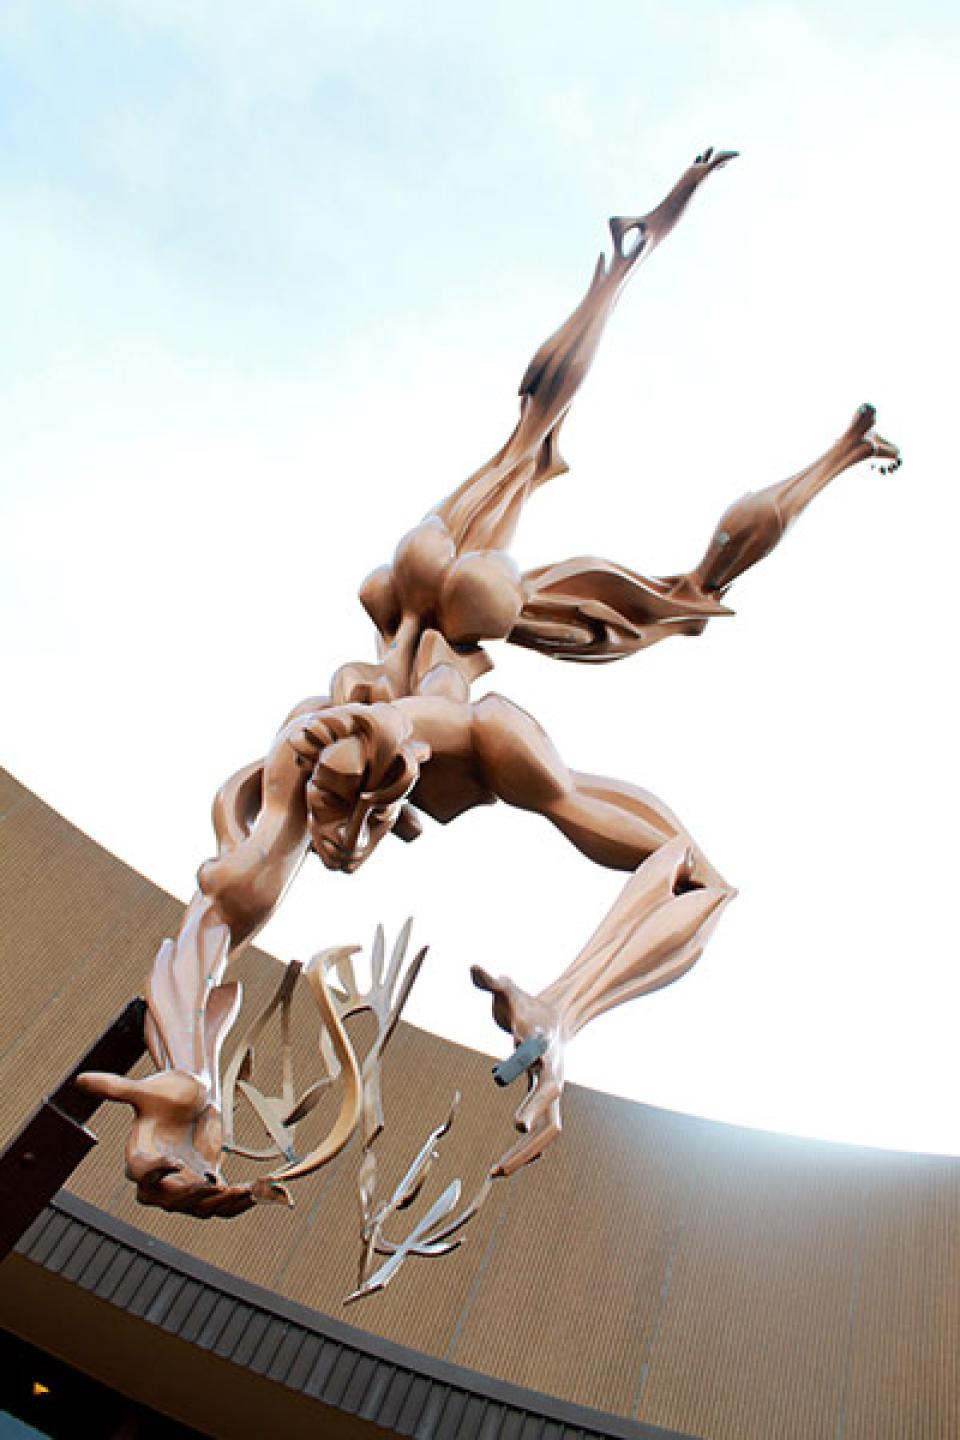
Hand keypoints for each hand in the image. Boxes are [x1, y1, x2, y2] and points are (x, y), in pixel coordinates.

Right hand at [75, 1068, 287, 1218]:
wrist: (191, 1095)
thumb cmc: (165, 1090)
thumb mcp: (143, 1089)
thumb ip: (115, 1089)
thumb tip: (79, 1080)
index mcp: (139, 1156)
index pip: (142, 1175)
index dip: (157, 1173)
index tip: (175, 1162)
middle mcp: (159, 1178)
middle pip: (169, 1200)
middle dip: (191, 1197)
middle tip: (213, 1183)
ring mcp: (183, 1184)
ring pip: (197, 1208)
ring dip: (219, 1205)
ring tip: (241, 1192)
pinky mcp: (206, 1183)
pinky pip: (218, 1203)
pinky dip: (236, 1203)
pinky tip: (255, 1194)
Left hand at [470, 967, 565, 1176]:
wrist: (556, 1017)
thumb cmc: (526, 1004)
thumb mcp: (507, 990)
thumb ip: (491, 980)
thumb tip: (473, 966)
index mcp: (541, 1045)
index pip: (536, 1067)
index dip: (527, 1088)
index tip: (515, 1117)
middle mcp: (552, 1072)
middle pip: (550, 1109)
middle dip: (530, 1132)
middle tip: (504, 1157)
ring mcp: (552, 1089)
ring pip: (549, 1130)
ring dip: (526, 1153)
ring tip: (496, 1173)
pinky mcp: (546, 1101)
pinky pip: (543, 1133)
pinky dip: (529, 1151)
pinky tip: (508, 1166)